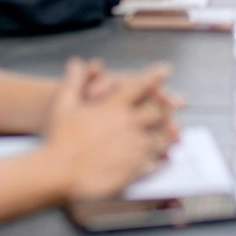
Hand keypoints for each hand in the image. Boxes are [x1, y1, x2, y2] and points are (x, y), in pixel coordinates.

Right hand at [45, 59, 178, 199]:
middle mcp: (129, 124)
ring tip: (174, 135)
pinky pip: (155, 162)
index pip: (141, 86)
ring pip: (161, 139)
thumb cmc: (59, 138)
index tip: (165, 69)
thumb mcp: (64, 105)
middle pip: (158, 112)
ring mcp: (134, 147)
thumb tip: (76, 62)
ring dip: (167, 136)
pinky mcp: (135, 169)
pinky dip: (160, 160)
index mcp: (115, 106)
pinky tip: (162, 160)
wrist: (58, 173)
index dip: (155, 76)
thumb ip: (74, 82)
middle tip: (177, 105)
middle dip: (167, 109)